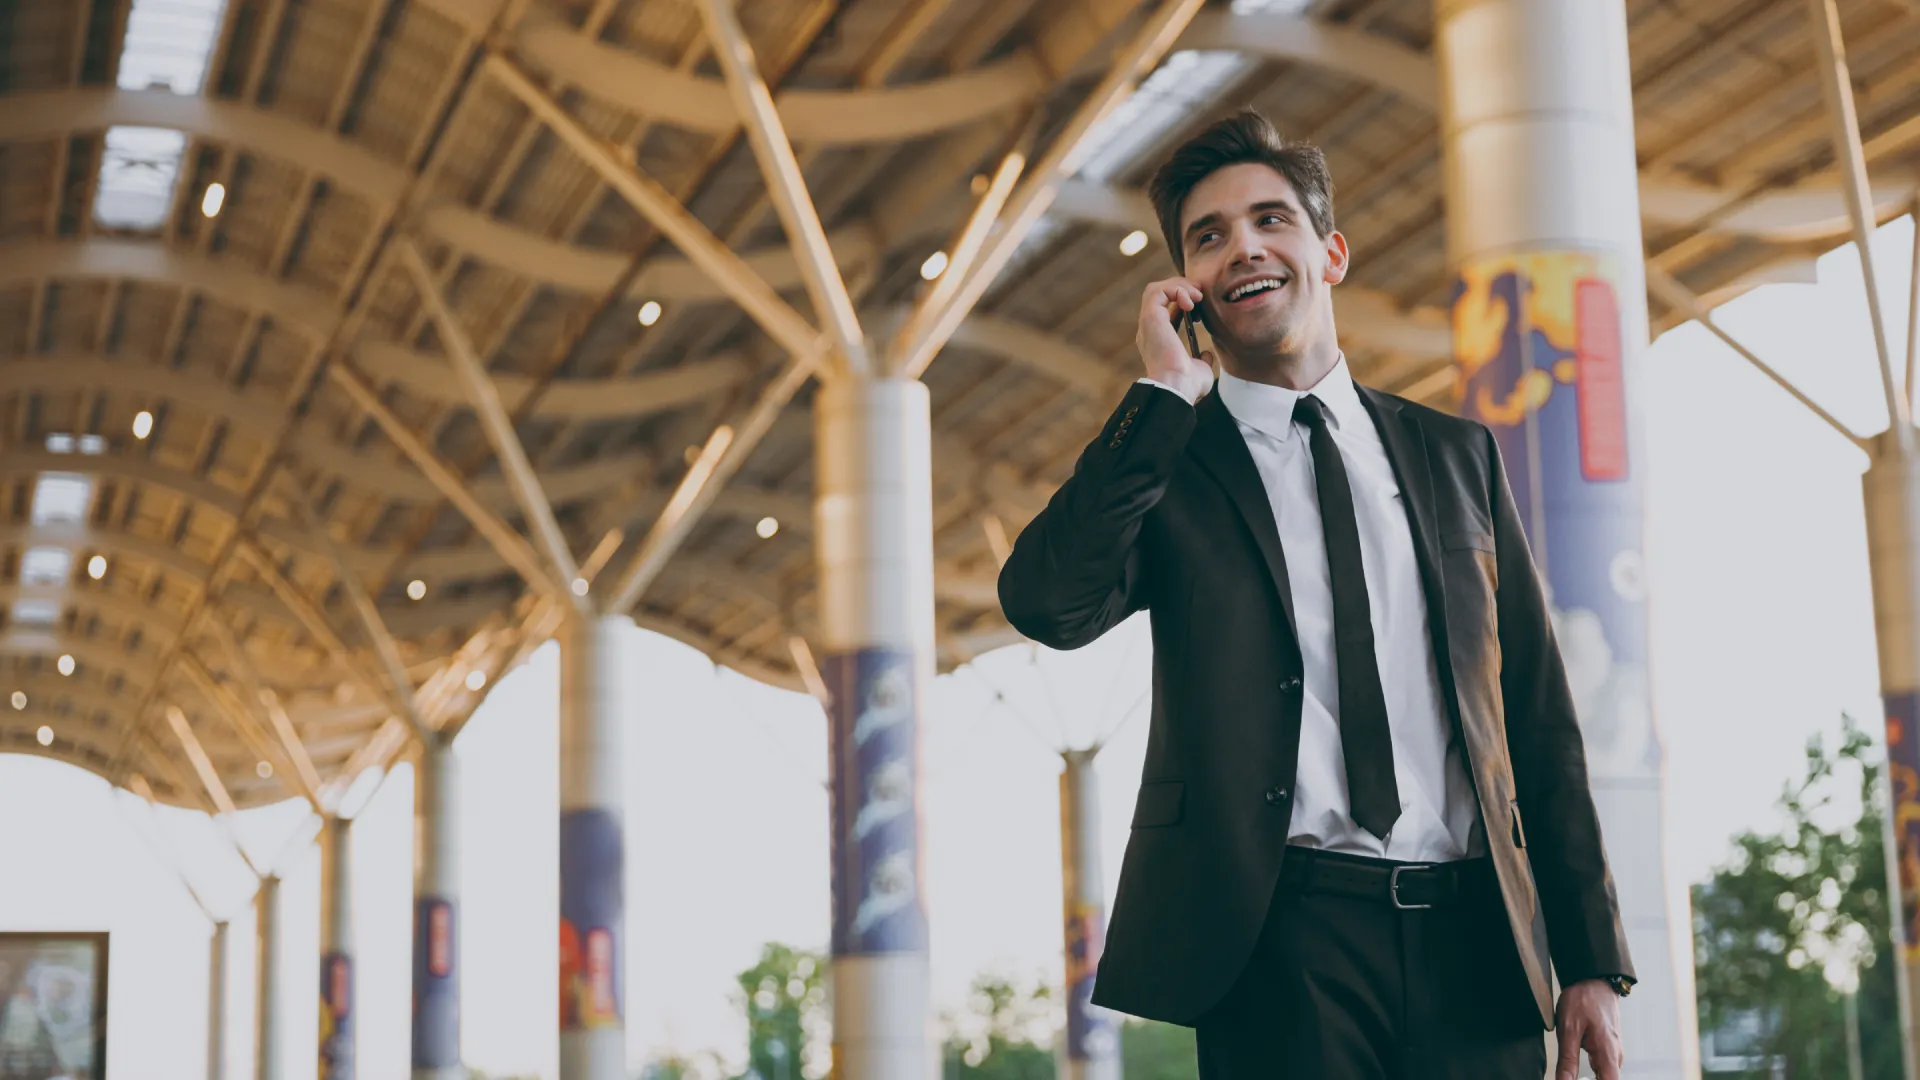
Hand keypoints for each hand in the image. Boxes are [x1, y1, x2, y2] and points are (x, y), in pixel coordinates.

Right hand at [1136, 277, 1215, 402]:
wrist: (1177, 388)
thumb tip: (1207, 355)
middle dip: (1181, 288)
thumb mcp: (1200, 370)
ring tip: (1197, 295)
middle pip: (1159, 295)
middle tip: (1201, 295)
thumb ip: (1202, 359)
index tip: (1201, 309)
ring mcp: (1148, 323)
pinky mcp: (1150, 317)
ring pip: (1156, 289)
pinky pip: (1158, 291)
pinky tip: (1191, 301)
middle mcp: (1149, 330)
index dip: (1183, 302)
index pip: (1166, 311)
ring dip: (1179, 286)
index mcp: (1157, 341)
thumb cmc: (1187, 386)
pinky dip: (1176, 289)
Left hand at [1554, 979, 1622, 1079]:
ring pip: (1605, 1077)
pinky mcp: (1607, 1049)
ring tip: (1570, 1076)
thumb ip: (1567, 1060)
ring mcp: (1613, 1053)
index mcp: (1608, 1054)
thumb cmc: (1583, 999)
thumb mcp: (1569, 1029)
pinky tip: (1576, 1074)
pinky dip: (1592, 1074)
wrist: (1594, 981)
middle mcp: (1615, 1056)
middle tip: (1569, 1077)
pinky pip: (1602, 1069)